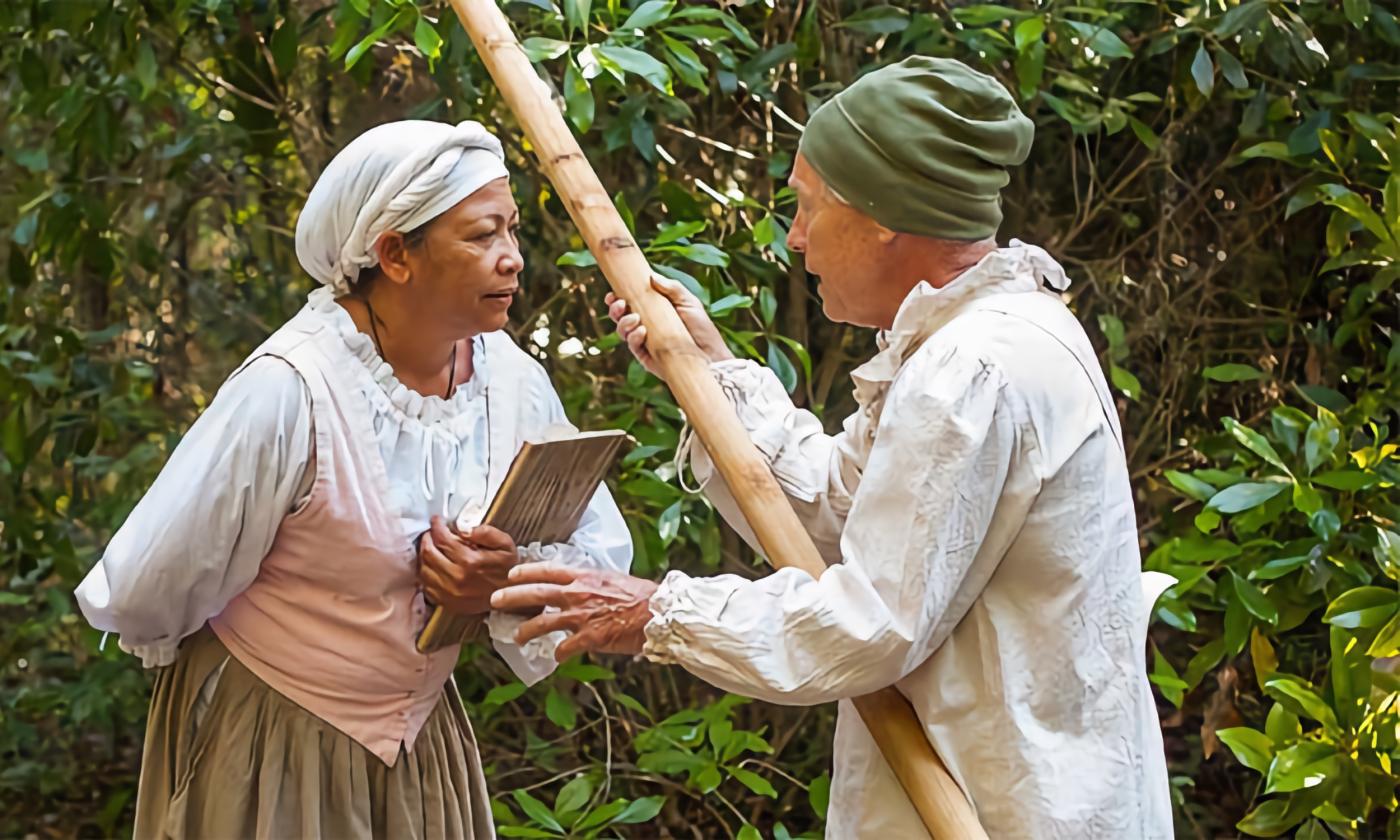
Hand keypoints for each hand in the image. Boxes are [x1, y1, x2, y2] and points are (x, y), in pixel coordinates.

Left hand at [418, 517, 517, 614]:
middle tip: (432, 533)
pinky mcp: (447, 602)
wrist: (511, 595)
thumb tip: (464, 528)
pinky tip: (434, 566)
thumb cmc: (507, 568)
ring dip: (424, 556)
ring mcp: (449, 593)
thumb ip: (486, 532)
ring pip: (423, 570)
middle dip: (427, 538)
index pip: (442, 539)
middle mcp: (456, 578)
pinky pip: (426, 586)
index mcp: (469, 561)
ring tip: (432, 548)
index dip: (436, 526)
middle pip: (428, 553)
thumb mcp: (505, 544)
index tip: (437, 521)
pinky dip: (426, 574)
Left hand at [489, 563, 658, 660]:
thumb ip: (591, 582)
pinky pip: (565, 647)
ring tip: (516, 637)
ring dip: (525, 630)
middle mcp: (578, 593)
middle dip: (511, 596)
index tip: (511, 573)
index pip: (547, 569)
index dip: (526, 571)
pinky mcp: (589, 637)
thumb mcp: (611, 579)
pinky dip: (558, 653)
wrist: (657, 613)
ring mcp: (581, 616)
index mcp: (584, 576)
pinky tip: (556, 656)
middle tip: (494, 600)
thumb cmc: (640, 595)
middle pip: (536, 593)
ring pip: (543, 622)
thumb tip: (579, 583)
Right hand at [606, 274, 732, 379]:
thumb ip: (672, 287)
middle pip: (620, 317)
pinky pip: (634, 347)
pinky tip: (642, 331)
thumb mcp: (689, 301)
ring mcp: (644, 342)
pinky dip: (634, 338)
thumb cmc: (701, 327)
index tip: (613, 293)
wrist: (712, 354)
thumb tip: (651, 276)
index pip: (628, 302)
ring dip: (623, 323)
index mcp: (652, 310)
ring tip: (634, 317)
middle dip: (615, 310)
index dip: (616, 298)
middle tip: (620, 304)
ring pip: (623, 332)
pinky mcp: (647, 358)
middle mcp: (645, 325)